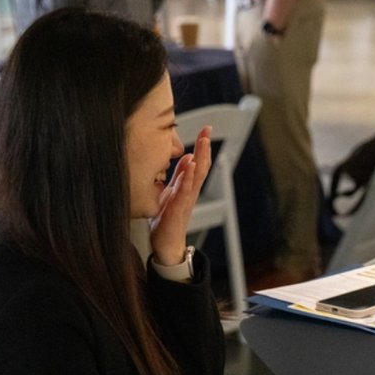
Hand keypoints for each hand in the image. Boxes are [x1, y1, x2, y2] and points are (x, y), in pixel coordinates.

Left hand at [150, 126, 211, 265]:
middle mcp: (190, 192)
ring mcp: (185, 200)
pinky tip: (190, 167)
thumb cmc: (167, 220)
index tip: (206, 130)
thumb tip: (186, 157)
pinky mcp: (178, 209)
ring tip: (202, 144)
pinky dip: (188, 178)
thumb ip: (179, 176)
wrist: (166, 245)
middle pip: (201, 167)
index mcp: (188, 188)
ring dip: (200, 159)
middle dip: (205, 148)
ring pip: (196, 177)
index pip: (199, 163)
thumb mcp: (172, 192)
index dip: (202, 147)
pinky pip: (184, 191)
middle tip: (208, 132)